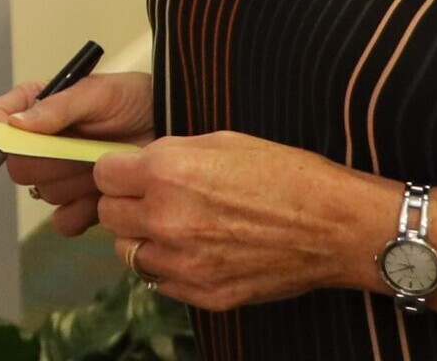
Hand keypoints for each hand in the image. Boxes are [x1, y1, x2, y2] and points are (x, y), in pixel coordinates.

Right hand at [0, 71, 153, 236]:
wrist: (171, 125)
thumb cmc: (136, 100)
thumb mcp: (99, 94)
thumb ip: (58, 107)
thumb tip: (14, 124)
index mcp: (37, 108)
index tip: (13, 133)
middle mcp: (41, 144)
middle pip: (16, 167)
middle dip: (51, 160)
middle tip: (83, 146)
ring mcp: (60, 177)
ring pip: (45, 194)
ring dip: (75, 182)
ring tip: (104, 162)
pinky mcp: (80, 205)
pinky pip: (64, 221)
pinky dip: (84, 212)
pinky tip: (104, 193)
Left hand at [92, 132, 393, 312]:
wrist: (333, 226)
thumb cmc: (285, 174)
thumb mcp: (222, 142)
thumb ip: (170, 155)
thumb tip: (139, 165)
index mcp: (167, 172)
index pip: (103, 174)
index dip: (118, 171)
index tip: (131, 172)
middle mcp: (165, 219)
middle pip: (109, 215)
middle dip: (127, 204)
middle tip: (154, 199)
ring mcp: (181, 262)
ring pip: (128, 252)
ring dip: (143, 238)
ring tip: (176, 227)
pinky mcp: (201, 293)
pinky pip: (159, 280)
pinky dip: (169, 266)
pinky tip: (197, 251)